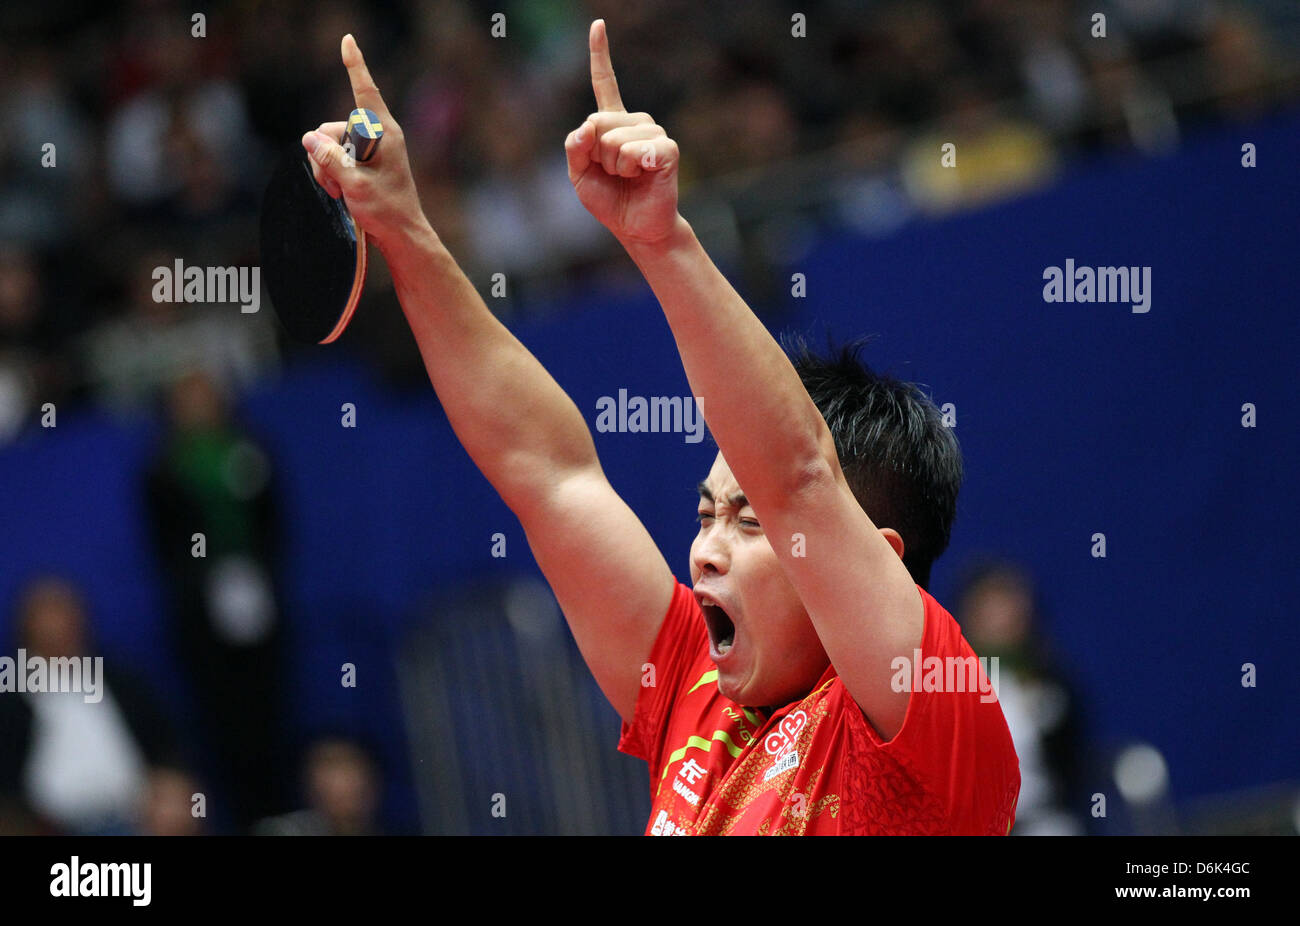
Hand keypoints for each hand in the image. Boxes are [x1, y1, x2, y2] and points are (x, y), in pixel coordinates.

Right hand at [301, 34, 429, 254]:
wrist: (402, 236)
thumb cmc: (386, 211)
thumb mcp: (354, 184)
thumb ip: (330, 158)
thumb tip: (309, 138)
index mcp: (383, 133)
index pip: (365, 92)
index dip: (354, 66)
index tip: (347, 40)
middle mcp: (377, 136)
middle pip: (331, 128)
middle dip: (325, 154)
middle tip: (339, 184)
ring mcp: (370, 150)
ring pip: (328, 145)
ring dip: (326, 169)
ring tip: (342, 192)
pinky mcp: (363, 163)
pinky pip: (334, 158)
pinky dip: (331, 174)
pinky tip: (341, 193)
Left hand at [565, 20, 682, 247]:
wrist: (637, 228)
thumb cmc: (610, 201)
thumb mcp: (579, 176)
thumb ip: (574, 149)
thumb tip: (585, 128)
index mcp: (613, 124)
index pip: (605, 84)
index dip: (601, 55)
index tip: (598, 24)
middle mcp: (635, 122)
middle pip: (597, 122)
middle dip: (596, 155)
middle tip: (614, 174)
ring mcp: (653, 133)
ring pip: (613, 140)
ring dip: (614, 166)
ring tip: (629, 178)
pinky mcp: (667, 149)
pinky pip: (633, 151)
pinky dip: (630, 169)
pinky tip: (643, 177)